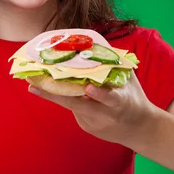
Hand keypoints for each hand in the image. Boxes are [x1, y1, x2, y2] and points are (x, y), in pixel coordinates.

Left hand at [28, 72, 157, 146]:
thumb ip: (114, 66)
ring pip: (72, 105)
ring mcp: (94, 123)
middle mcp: (105, 114)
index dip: (99, 93)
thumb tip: (94, 45)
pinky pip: (75, 108)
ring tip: (34, 83)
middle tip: (34, 85)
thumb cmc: (134, 98)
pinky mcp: (87, 126)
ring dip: (53, 93)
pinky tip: (56, 90)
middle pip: (78, 105)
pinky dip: (68, 97)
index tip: (88, 87)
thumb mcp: (130, 81)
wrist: (139, 129)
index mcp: (121, 102)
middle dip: (54, 95)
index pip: (110, 98)